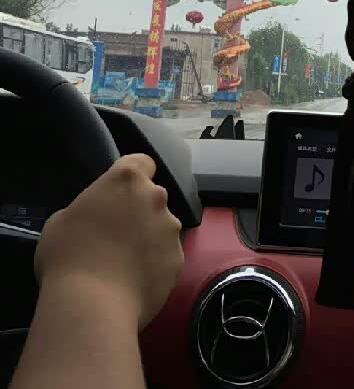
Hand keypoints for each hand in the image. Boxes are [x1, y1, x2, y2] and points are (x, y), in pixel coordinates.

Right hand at [34, 153, 183, 329]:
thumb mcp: (61, 222)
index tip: (119, 192)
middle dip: (139, 209)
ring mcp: (171, 229)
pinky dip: (155, 264)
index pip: (141, 162)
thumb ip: (87, 209)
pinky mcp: (178, 260)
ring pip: (163, 227)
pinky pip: (167, 256)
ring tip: (125, 263)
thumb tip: (94, 218)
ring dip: (149, 237)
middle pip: (152, 196)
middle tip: (116, 233)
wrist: (91, 305)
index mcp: (126, 180)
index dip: (132, 175)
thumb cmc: (68, 256)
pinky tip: (134, 281)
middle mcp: (155, 198)